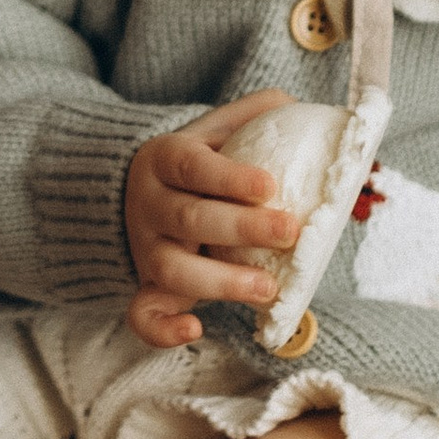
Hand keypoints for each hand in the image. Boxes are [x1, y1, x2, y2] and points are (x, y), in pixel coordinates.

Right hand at [124, 90, 302, 353]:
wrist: (135, 192)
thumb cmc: (195, 164)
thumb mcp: (215, 129)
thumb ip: (255, 115)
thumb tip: (303, 106)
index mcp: (166, 158)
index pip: (193, 165)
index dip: (230, 177)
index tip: (270, 186)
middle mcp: (151, 204)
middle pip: (189, 217)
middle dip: (242, 228)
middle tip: (290, 232)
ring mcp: (147, 249)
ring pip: (172, 269)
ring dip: (220, 282)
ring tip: (267, 287)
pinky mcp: (147, 286)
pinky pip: (142, 313)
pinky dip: (162, 329)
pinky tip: (195, 331)